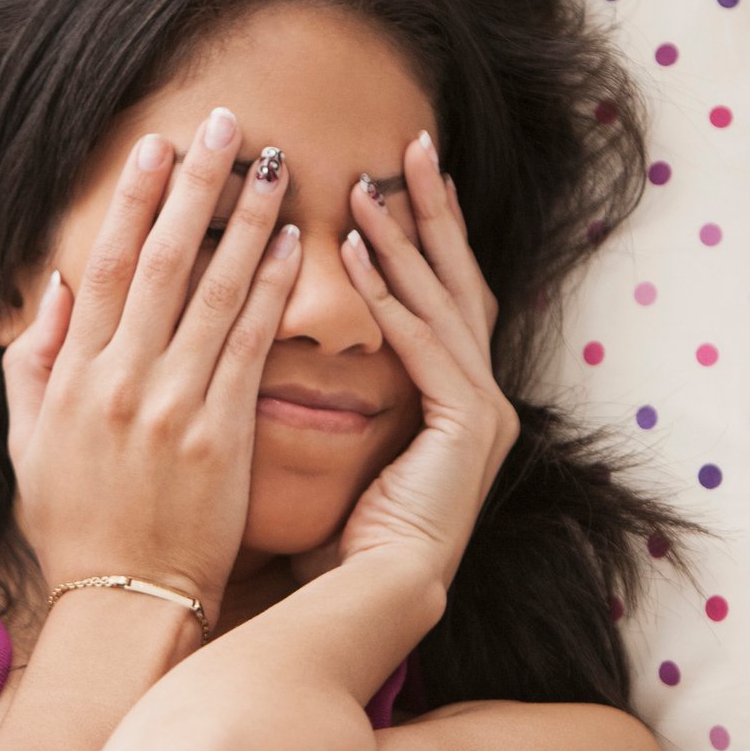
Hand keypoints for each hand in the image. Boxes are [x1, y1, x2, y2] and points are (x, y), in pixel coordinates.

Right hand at [2, 107, 302, 622]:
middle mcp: (121, 380)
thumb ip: (33, 366)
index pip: (104, 266)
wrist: (124, 604)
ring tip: (276, 167)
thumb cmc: (75, 528)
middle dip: (198, 185)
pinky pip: (251, 346)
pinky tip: (294, 248)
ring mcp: (173, 405)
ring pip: (215, 292)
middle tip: (230, 124)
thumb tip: (53, 292)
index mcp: (73, 377)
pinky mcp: (222, 434)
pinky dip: (272, 292)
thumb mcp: (26, 446)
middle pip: (163, 260)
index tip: (159, 146)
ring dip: (248, 221)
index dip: (134, 200)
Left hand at [288, 133, 518, 595]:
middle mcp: (481, 403)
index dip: (423, 238)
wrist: (358, 604)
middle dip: (434, 212)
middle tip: (412, 146)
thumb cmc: (331, 543)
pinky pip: (425, 344)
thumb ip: (328, 392)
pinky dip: (388, 297)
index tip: (398, 180)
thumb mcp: (333, 448)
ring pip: (443, 301)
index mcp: (454, 406)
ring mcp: (482, 414)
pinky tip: (352, 253)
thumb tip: (267, 338)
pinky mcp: (467, 427)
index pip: (441, 301)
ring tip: (371, 183)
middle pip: (459, 283)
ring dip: (405, 238)